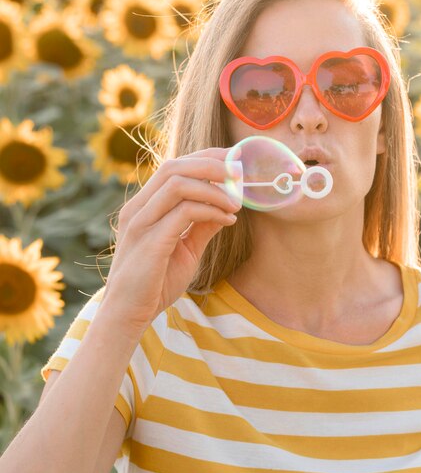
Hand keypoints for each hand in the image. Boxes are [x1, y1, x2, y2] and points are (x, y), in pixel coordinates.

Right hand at [101, 146, 241, 331]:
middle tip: (239, 174)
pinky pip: (184, 212)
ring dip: (214, 189)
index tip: (234, 161)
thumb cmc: (155, 282)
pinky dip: (211, 210)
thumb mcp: (186, 249)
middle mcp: (139, 208)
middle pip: (174, 167)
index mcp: (145, 206)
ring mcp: (141, 222)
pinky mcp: (150, 240)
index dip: (205, 158)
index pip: (173, 167)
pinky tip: (228, 219)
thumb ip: (202, 227)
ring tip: (237, 202)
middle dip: (211, 164)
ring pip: (178, 184)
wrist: (129, 314)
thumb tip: (226, 208)